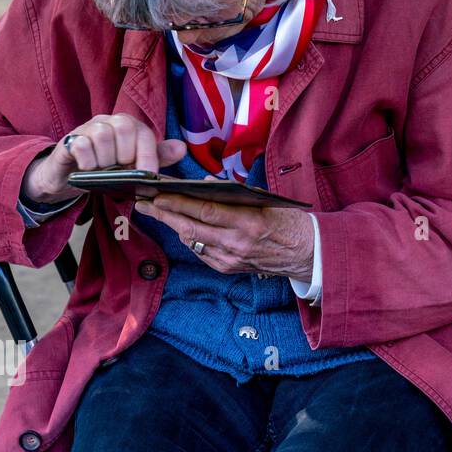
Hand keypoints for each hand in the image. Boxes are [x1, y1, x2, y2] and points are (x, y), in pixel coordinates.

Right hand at [23, 113, 186, 203]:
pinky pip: (81, 144)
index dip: (149, 156)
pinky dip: (88, 160)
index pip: (144, 133)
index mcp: (128, 126)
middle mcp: (108, 122)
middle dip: (125, 155)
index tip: (149, 176)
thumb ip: (157, 157)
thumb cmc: (106, 169)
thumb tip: (182, 148)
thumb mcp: (134, 166)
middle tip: (118, 170)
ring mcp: (87, 128)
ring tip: (102, 171)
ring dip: (105, 159)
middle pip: (124, 127)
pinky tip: (87, 169)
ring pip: (103, 134)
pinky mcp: (69, 140)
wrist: (70, 177)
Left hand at [133, 194, 314, 282]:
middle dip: (164, 215)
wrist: (306, 254)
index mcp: (249, 222)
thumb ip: (233, 191)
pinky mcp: (228, 269)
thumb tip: (203, 182)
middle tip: (144, 205)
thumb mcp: (265, 200)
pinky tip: (181, 228)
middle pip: (191, 228)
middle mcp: (237, 244)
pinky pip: (201, 252)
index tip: (158, 195)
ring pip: (192, 242)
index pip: (205, 212)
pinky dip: (190, 239)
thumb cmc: (288, 221)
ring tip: (158, 213)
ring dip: (173, 226)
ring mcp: (231, 259)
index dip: (178, 204)